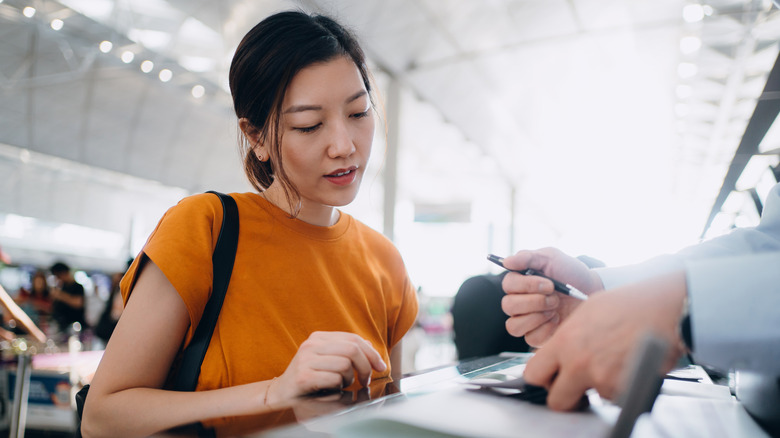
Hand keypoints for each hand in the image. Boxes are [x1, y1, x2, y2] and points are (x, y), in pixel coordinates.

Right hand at [269, 331, 386, 402]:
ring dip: (350, 379)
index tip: (380, 366)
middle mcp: (311, 345)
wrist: (281, 392)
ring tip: (343, 384)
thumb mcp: (326, 359)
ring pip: (345, 365)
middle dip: (366, 366)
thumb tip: (368, 344)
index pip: (353, 339)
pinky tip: (332, 389)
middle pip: (352, 350)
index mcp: (319, 337)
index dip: (371, 352)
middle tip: (366, 380)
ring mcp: (306, 360)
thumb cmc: (308, 376)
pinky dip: (339, 387)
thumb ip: (345, 350)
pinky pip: (334, 379)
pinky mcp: (304, 377)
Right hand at [501, 248, 602, 345]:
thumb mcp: (552, 258)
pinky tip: (557, 319)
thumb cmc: (571, 273)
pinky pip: (531, 338)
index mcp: (519, 282)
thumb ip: (528, 257)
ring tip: (555, 308)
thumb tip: (506, 261)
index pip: (508, 285)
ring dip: (537, 316)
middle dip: (535, 302)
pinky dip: (546, 329)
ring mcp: (526, 320)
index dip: (527, 285)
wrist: (592, 292)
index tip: (549, 284)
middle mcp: (518, 301)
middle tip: (555, 297)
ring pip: (514, 326)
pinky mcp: (536, 336)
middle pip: (508, 306)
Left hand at [522, 271, 686, 410]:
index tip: (551, 379)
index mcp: (564, 342)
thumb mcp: (585, 313)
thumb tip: (558, 354)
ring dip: (599, 388)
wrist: (664, 307)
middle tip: (577, 388)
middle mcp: (579, 363)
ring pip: (592, 398)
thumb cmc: (629, 305)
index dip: (542, 380)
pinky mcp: (624, 389)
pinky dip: (621, 388)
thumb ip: (567, 338)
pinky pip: (616, 398)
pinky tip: (628, 366)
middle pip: (556, 401)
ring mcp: (602, 378)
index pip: (533, 374)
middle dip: (566, 397)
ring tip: (614, 364)